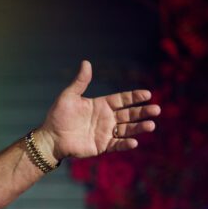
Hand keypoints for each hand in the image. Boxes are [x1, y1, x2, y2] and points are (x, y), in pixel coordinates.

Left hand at [37, 60, 159, 161]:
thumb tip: (86, 62)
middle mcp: (107, 118)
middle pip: (129, 114)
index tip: (148, 94)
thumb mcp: (69, 97)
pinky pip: (116, 144)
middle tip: (157, 110)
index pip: (122, 99)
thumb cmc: (58, 116)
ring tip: (151, 125)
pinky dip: (125, 144)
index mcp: (101, 105)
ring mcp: (105, 132)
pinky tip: (134, 141)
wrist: (50, 138)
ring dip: (139, 127)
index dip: (135, 97)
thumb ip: (80, 82)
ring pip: (127, 129)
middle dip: (143, 112)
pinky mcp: (101, 146)